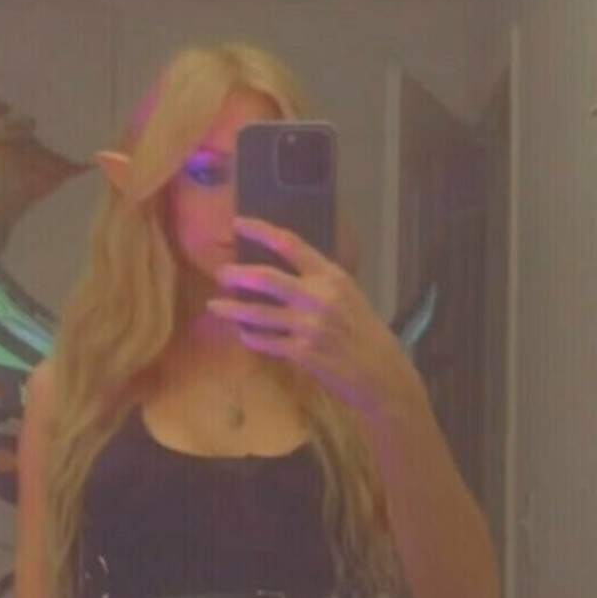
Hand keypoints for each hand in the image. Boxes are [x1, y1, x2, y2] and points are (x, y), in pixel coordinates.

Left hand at [208, 217, 427, 421]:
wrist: (382, 374)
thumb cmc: (365, 334)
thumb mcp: (349, 298)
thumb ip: (319, 283)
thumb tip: (280, 272)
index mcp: (333, 276)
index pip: (291, 244)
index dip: (260, 231)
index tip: (237, 223)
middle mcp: (320, 297)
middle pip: (266, 278)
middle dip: (236, 274)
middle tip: (220, 274)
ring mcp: (310, 326)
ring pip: (258, 314)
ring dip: (232, 310)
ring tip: (214, 307)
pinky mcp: (303, 353)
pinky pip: (265, 342)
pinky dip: (251, 338)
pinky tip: (243, 335)